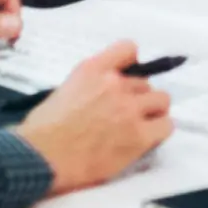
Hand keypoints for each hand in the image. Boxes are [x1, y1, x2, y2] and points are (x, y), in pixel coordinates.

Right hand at [16, 40, 175, 193]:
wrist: (40, 159)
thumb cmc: (41, 132)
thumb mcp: (63, 92)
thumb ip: (89, 86)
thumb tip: (102, 95)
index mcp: (92, 70)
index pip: (128, 49)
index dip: (132, 66)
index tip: (130, 78)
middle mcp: (115, 84)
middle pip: (145, 83)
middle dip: (138, 98)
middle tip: (125, 116)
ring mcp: (129, 109)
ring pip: (161, 101)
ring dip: (152, 113)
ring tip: (139, 128)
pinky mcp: (139, 135)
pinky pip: (166, 126)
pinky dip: (158, 132)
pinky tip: (145, 141)